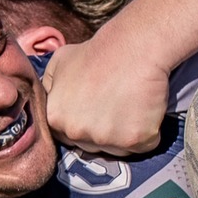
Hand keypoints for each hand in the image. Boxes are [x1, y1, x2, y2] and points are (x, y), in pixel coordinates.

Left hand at [40, 41, 171, 156]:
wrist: (133, 48)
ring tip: (132, 105)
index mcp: (56, 118)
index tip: (97, 108)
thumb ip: (49, 89)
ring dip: (126, 133)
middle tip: (116, 104)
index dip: (84, 123)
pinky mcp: (135, 140)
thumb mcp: (58, 63)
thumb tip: (49, 103)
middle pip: (93, 146)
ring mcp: (106, 139)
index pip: (68, 136)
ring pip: (119, 149)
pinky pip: (144, 145)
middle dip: (104, 131)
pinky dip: (148, 132)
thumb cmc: (97, 52)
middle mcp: (77, 133)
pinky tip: (146, 109)